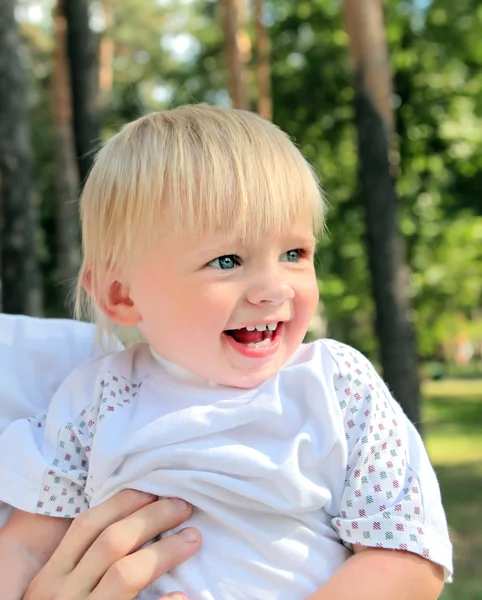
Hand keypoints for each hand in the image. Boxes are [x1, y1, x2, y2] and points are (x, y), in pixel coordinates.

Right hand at [24, 490, 200, 599]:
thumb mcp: (57, 592)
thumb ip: (82, 564)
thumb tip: (132, 524)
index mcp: (51, 578)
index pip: (86, 526)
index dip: (122, 503)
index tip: (152, 490)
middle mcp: (64, 595)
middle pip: (111, 542)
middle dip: (152, 517)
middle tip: (182, 506)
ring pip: (126, 574)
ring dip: (165, 551)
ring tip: (193, 538)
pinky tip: (182, 596)